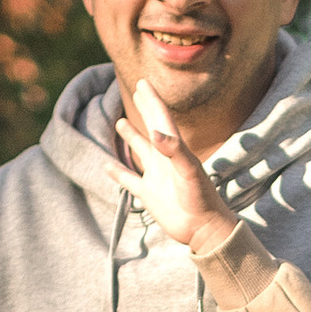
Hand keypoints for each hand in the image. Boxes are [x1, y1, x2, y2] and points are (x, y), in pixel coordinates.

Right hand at [115, 77, 231, 249]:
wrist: (203, 228)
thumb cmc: (201, 199)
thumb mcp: (189, 171)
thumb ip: (174, 150)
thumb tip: (154, 132)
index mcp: (175, 149)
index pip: (161, 118)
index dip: (153, 100)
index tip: (143, 83)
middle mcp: (164, 159)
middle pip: (152, 127)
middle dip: (145, 108)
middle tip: (138, 89)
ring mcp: (156, 176)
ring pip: (140, 151)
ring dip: (131, 136)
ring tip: (121, 122)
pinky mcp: (149, 194)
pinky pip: (129, 180)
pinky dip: (118, 172)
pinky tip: (107, 166)